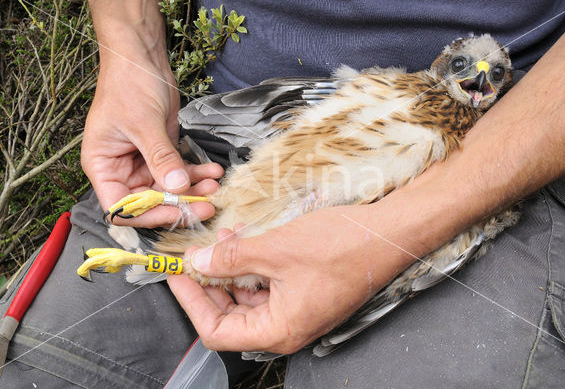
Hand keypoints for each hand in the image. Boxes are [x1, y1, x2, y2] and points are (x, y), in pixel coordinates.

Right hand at [81, 43, 223, 226]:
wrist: (142, 58)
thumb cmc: (128, 84)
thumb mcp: (144, 123)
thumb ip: (160, 157)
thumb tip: (177, 187)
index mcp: (102, 166)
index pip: (121, 206)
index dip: (147, 215)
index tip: (175, 212)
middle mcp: (120, 169)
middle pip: (149, 201)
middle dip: (179, 204)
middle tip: (206, 206)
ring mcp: (142, 162)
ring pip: (169, 188)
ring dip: (193, 189)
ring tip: (215, 185)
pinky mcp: (161, 152)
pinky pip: (180, 171)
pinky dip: (197, 173)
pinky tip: (214, 171)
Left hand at [167, 203, 415, 353]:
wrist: (389, 233)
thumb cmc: (340, 246)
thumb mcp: (275, 249)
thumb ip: (231, 258)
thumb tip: (198, 261)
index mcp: (278, 330)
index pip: (217, 331)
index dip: (191, 301)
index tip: (176, 274)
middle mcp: (287, 327)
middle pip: (231, 314)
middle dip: (209, 282)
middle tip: (192, 254)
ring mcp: (298, 310)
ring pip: (249, 296)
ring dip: (230, 269)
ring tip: (220, 238)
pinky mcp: (306, 292)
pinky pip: (268, 285)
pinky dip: (252, 265)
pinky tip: (245, 240)